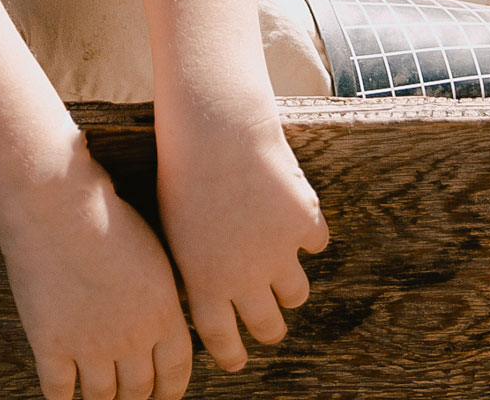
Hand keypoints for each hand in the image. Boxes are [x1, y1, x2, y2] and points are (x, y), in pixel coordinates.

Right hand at [0, 164, 194, 399]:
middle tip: (130, 398)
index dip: (170, 389)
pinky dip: (62, 399)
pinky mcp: (51, 344)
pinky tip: (63, 396)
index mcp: (163, 313)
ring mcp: (90, 346)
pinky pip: (59, 391)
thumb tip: (163, 314)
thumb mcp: (152, 251)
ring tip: (100, 399)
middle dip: (136, 397)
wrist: (56, 203)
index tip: (164, 395)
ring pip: (103, 397)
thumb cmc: (104, 213)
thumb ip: (160, 293)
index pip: (176, 371)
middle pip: (140, 389)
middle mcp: (132, 337)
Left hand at [156, 106, 328, 374]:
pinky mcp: (304, 224)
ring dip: (289, 286)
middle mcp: (244, 278)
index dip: (232, 354)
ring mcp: (278, 253)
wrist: (214, 128)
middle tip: (271, 325)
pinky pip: (315, 241)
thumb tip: (209, 295)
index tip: (238, 361)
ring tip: (281, 272)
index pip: (222, 340)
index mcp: (203, 283)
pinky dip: (307, 232)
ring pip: (296, 293)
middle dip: (271, 329)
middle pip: (269, 326)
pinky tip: (293, 214)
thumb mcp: (174, 229)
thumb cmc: (181, 173)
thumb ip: (196, 267)